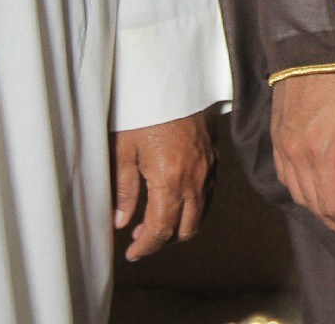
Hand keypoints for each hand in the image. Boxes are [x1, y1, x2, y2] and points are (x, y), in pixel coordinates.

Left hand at [112, 112, 214, 261]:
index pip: (161, 229)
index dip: (146, 247)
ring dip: (180, 225)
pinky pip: (208, 194)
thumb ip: (123, 190)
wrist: (172, 79)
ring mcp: (207, 169)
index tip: (132, 254)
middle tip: (141, 239)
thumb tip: (121, 221)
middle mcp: (194, 180)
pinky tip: (175, 199)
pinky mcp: (213, 158)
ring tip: (156, 221)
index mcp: (169, 180)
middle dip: (163, 240)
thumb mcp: (123, 150)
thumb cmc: (144, 111)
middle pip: (185, 228)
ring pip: (200, 214)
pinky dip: (193, 207)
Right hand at [273, 72, 334, 241]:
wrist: (315, 42)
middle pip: (314, 205)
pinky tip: (319, 189)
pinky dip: (302, 190)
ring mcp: (282, 145)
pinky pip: (285, 176)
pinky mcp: (277, 136)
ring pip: (297, 194)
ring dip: (319, 209)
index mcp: (322, 151)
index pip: (333, 205)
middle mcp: (296, 154)